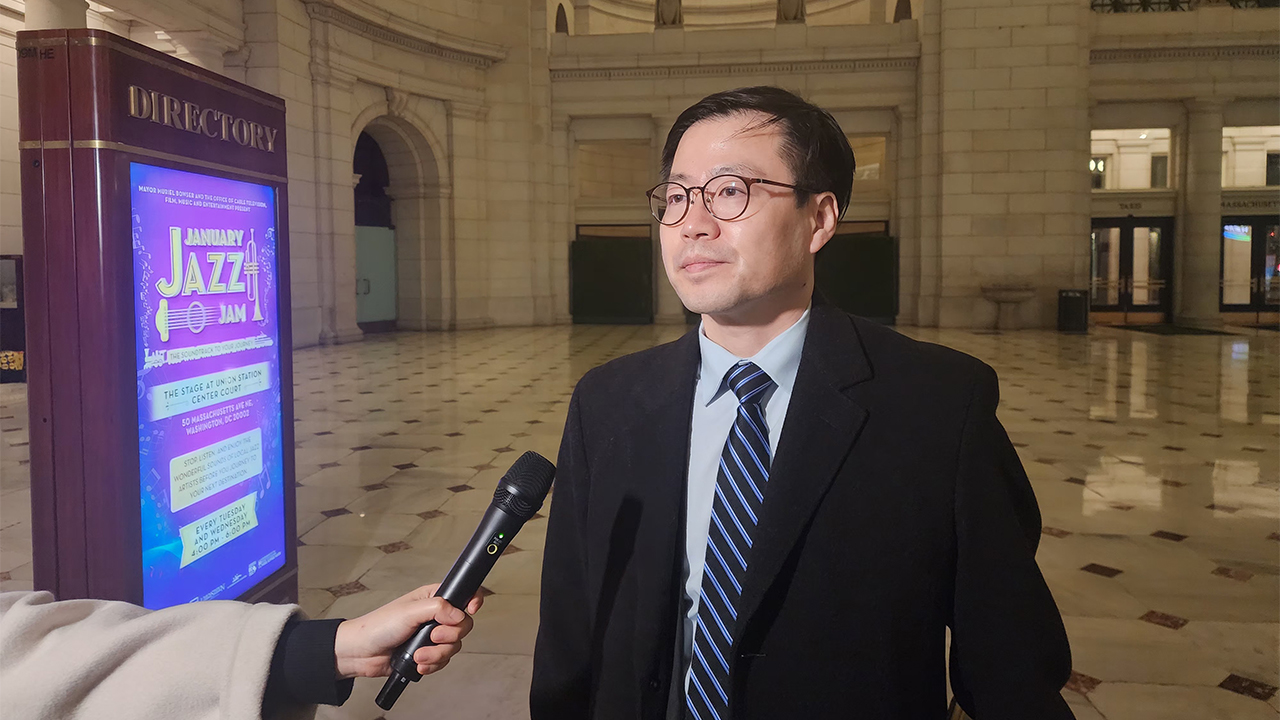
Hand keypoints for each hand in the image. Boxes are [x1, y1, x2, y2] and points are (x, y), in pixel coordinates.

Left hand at [333, 584, 483, 679]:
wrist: (362, 653)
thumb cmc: (379, 626)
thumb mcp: (410, 612)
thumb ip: (438, 608)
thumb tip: (459, 614)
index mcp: (433, 598)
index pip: (463, 594)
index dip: (473, 601)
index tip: (471, 609)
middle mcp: (436, 616)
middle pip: (463, 625)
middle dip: (449, 636)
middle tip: (432, 636)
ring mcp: (432, 636)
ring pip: (454, 646)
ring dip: (437, 654)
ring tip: (418, 654)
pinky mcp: (428, 653)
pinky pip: (444, 661)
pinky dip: (432, 664)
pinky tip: (418, 663)